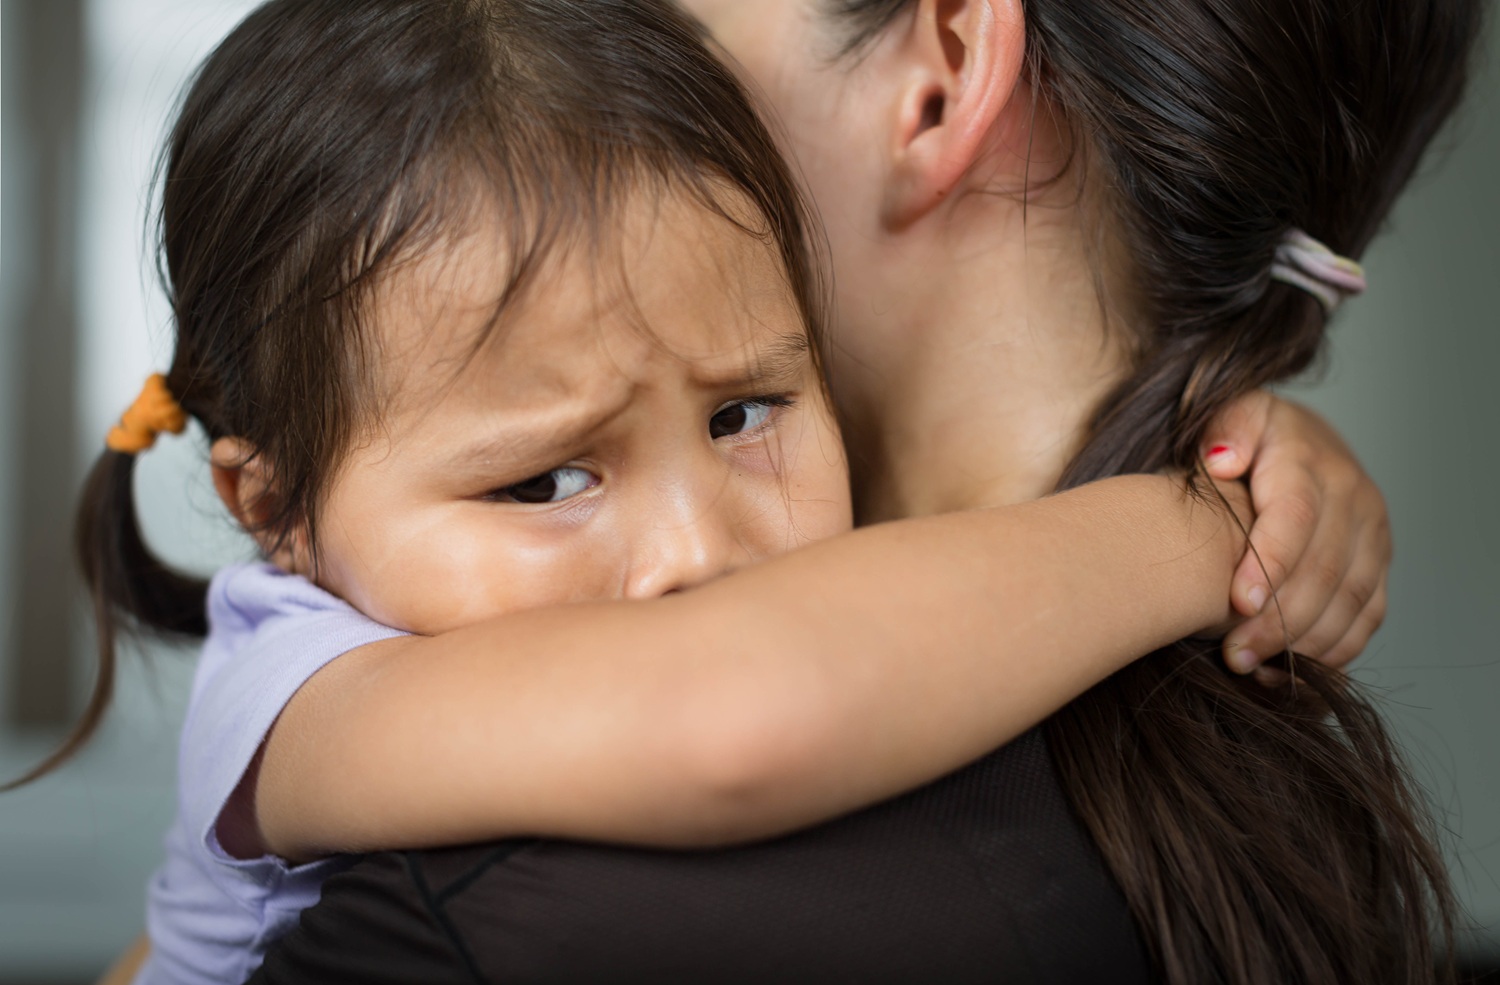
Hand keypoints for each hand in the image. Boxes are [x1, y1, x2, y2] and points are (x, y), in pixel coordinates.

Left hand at [1200, 392, 1390, 672]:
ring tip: (1252, 668)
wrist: (1290, 438)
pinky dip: (1334, 651)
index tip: (1239, 603)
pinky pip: (1366, 617)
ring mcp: (1372, 534)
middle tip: (1233, 654)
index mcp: (1310, 460)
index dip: (1270, 563)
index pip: (1297, 516)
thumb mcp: (1227, 413)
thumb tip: (1222, 460)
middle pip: (1325, 569)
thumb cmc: (1242, 435)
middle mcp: (1353, 497)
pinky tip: (1291, 672)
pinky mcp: (1377, 564)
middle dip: (1280, 619)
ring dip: (1305, 644)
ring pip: (1350, 600)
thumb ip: (1223, 429)